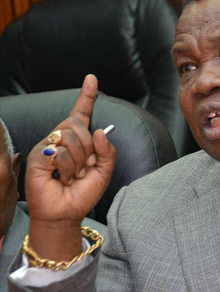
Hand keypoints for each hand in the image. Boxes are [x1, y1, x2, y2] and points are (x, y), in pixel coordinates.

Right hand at [26, 75, 115, 259]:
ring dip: (78, 162)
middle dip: (88, 149)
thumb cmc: (83, 193)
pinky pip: (60, 152)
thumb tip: (99, 131)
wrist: (67, 213)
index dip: (87, 96)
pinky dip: (68, 168)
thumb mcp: (104, 172)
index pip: (81, 113)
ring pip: (70, 138)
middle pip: (78, 125)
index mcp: (79, 140)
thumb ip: (107, 151)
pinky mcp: (40, 156)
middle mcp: (62, 140)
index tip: (92, 78)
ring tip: (73, 176)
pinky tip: (62, 178)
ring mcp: (49, 146)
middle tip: (85, 168)